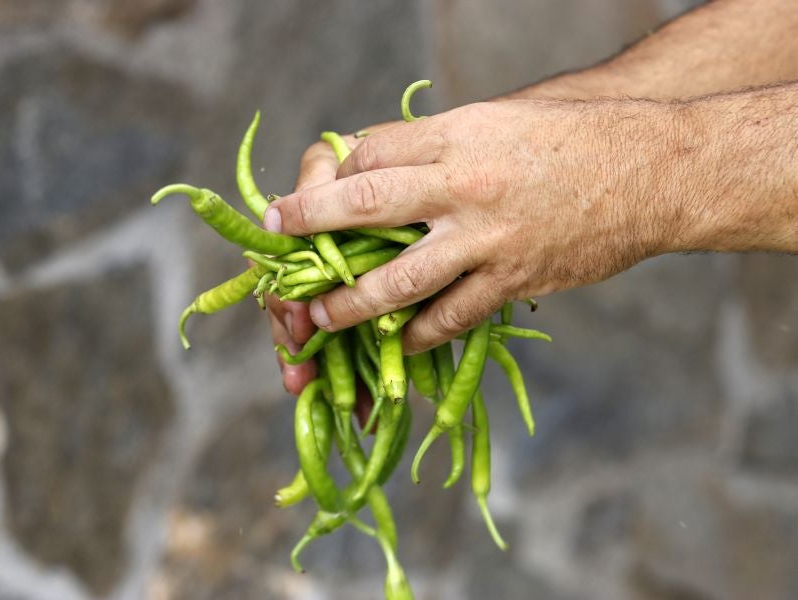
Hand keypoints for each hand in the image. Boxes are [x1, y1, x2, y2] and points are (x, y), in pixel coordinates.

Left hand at [265, 99, 676, 352]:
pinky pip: (452, 315)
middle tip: (278, 236)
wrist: (651, 171)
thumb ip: (442, 144)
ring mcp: (487, 237)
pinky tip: (397, 343)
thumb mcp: (498, 119)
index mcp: (456, 135)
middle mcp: (464, 185)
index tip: (316, 191)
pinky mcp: (513, 278)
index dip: (334, 173)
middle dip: (312, 223)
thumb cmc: (574, 136)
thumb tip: (386, 163)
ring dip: (351, 302)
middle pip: (365, 205)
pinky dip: (419, 333)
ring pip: (399, 278)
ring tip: (320, 318)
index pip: (371, 152)